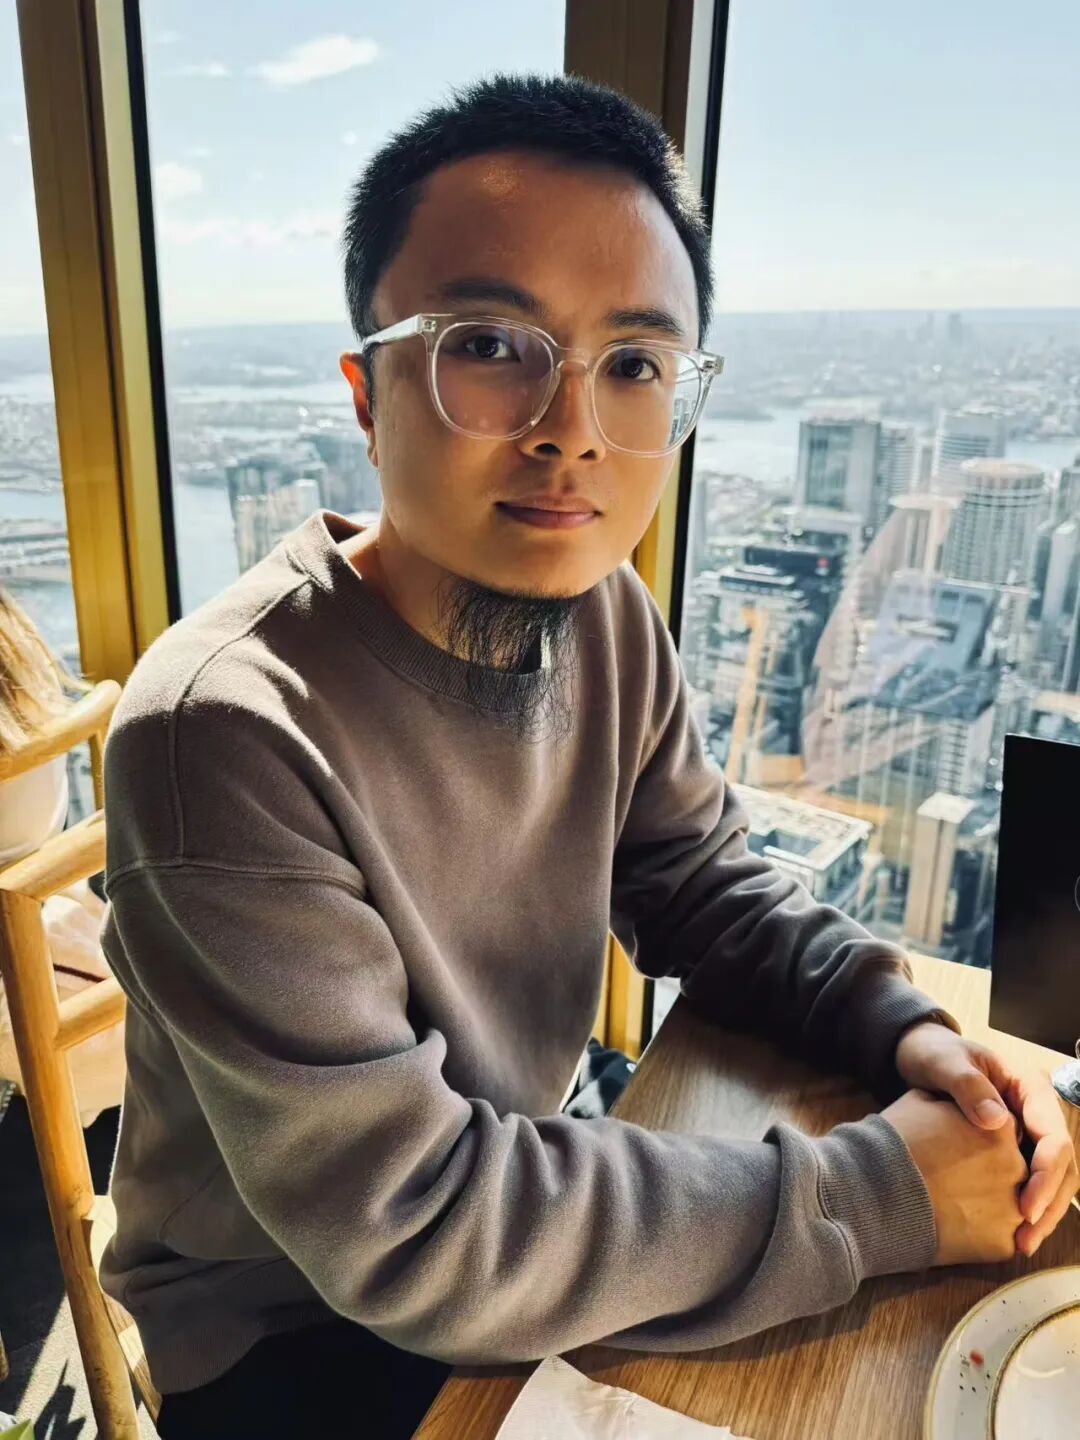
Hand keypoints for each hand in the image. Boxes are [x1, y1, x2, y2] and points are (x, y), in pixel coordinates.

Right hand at [881, 1087, 1026, 1265]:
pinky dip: (981, 1235)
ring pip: (1010, 1206)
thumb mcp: (922, 1100)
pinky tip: (953, 1226)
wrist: (875, 1192)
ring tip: (950, 1204)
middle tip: (952, 1179)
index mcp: (999, 1127)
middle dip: (988, 1174)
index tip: (955, 1150)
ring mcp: (1012, 1208)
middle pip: (1011, 1170)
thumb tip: (958, 1104)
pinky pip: (1000, 1238)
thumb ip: (954, 1101)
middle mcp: (1016, 1166)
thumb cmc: (895, 1142)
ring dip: (987, 1206)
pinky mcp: (1002, 1243)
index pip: (1003, 1134)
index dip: (977, 1142)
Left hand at [895, 1021, 1078, 1254]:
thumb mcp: (944, 1062)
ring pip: (1052, 1179)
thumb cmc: (933, 1054)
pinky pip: (1030, 1180)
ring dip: (1042, 1213)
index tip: (1025, 1208)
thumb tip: (996, 1119)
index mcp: (1031, 1088)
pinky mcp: (1015, 1148)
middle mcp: (1038, 1112)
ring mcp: (1029, 1131)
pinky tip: (1010, 1233)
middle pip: (1062, 1165)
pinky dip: (1026, 1207)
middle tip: (1026, 1239)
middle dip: (1050, 1205)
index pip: (1054, 1138)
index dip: (1045, 1176)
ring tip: (1021, 1245)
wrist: (920, 1056)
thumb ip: (967, 1084)